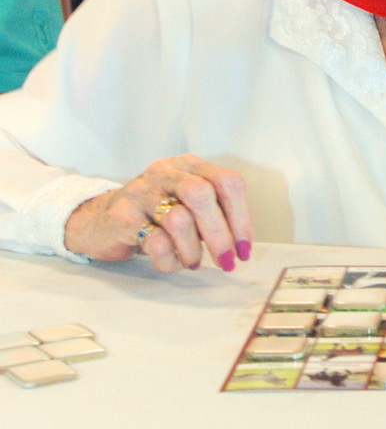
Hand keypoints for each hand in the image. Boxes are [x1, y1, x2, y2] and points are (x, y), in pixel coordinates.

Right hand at [63, 155, 252, 273]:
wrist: (99, 220)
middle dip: (220, 234)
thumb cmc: (154, 215)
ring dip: (193, 249)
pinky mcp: (123, 216)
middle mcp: (167, 172)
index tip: (244, 246)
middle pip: (203, 195)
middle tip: (227, 261)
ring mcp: (142, 191)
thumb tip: (242, 241)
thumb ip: (215, 212)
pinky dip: (170, 259)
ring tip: (193, 261)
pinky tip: (171, 263)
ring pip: (179, 219)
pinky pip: (155, 241)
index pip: (227, 181)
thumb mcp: (188, 204)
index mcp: (190, 166)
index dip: (241, 216)